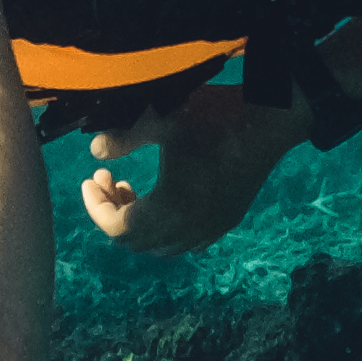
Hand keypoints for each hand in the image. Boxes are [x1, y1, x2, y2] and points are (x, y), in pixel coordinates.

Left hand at [81, 82, 310, 253]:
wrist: (270, 119)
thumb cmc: (215, 115)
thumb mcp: (162, 117)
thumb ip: (124, 134)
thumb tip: (95, 150)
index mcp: (171, 207)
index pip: (117, 228)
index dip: (96, 207)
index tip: (90, 178)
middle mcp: (190, 228)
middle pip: (136, 241)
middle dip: (114, 212)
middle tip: (108, 178)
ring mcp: (211, 228)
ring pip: (160, 245)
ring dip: (139, 222)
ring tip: (130, 187)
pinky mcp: (226, 220)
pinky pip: (185, 240)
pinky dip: (164, 227)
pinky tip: (163, 196)